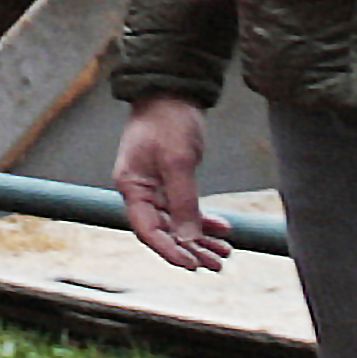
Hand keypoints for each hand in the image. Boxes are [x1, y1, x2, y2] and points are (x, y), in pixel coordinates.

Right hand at [114, 96, 229, 271]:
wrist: (172, 91)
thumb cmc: (168, 121)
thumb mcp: (179, 161)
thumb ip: (184, 201)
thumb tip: (189, 238)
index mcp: (132, 187)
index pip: (148, 230)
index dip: (169, 251)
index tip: (193, 265)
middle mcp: (140, 191)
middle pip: (164, 231)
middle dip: (190, 250)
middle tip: (217, 265)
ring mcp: (155, 187)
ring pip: (178, 223)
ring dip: (200, 239)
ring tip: (224, 254)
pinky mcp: (171, 180)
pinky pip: (186, 208)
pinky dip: (203, 220)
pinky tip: (223, 230)